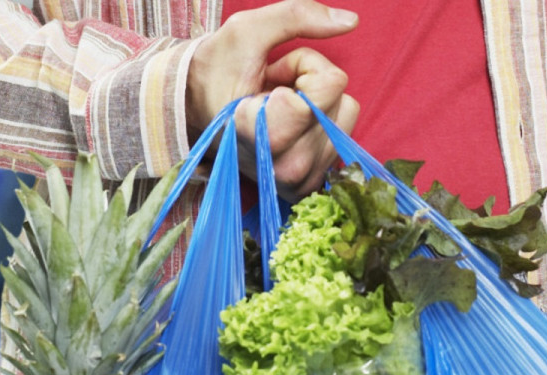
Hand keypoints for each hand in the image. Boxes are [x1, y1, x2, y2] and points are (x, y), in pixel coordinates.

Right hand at [187, 0, 359, 198]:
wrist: (194, 113)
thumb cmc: (216, 70)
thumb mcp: (248, 31)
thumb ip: (298, 17)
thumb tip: (352, 21)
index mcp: (267, 135)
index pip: (332, 83)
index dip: (302, 65)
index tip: (269, 78)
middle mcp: (288, 168)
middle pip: (341, 97)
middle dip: (310, 84)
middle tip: (271, 94)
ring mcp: (301, 182)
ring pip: (347, 113)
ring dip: (317, 102)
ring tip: (278, 109)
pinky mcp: (311, 184)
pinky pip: (345, 134)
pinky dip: (322, 122)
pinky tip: (290, 127)